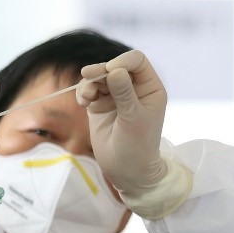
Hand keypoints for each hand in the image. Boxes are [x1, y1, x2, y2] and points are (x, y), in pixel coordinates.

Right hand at [77, 50, 168, 197]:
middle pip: (115, 65)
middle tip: (89, 76)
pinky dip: (84, 92)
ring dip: (90, 82)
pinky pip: (89, 89)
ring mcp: (116, 95)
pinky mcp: (100, 105)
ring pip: (99, 76)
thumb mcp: (133, 119)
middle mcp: (133, 88)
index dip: (123, 61)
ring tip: (86, 98)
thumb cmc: (138, 146)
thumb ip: (124, 94)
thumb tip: (115, 70)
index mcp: (150, 88)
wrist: (126, 171)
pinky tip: (83, 103)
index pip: (137, 61)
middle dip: (101, 70)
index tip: (111, 71)